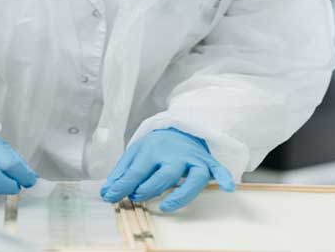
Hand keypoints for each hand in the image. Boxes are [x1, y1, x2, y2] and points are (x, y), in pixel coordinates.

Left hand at [100, 128, 233, 211]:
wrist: (179, 128)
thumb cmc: (155, 147)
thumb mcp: (134, 154)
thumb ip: (121, 173)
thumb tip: (106, 193)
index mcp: (152, 149)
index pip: (137, 170)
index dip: (123, 186)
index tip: (111, 197)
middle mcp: (174, 154)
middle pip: (164, 173)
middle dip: (149, 188)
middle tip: (137, 196)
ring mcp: (192, 158)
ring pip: (192, 176)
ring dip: (181, 193)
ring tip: (167, 206)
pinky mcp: (207, 162)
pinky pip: (219, 169)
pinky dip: (224, 177)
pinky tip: (228, 187)